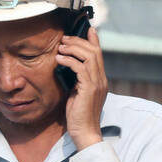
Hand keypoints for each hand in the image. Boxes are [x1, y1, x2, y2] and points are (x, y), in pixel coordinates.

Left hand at [57, 24, 107, 150]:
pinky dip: (69, 60)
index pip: (99, 55)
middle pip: (94, 52)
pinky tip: (59, 59)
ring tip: (61, 47)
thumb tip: (69, 67)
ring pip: (89, 57)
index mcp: (100, 80)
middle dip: (79, 41)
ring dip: (73, 48)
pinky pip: (80, 67)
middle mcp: (102, 80)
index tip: (88, 29)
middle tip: (64, 39)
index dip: (94, 40)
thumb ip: (77, 80)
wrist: (84, 132)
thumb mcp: (78, 93)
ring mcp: (97, 84)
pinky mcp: (89, 89)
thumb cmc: (79, 115)